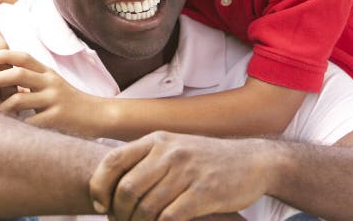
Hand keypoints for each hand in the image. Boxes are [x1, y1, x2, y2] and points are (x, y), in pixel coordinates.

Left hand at [0, 49, 102, 135]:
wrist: (98, 115)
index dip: (5, 54)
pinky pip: (30, 122)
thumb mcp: (52, 85)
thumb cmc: (69, 101)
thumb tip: (2, 80)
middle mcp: (51, 82)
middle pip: (19, 74)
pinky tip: (6, 129)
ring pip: (20, 99)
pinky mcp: (56, 118)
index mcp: (48, 72)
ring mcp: (54, 99)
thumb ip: (32, 81)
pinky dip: (16, 125)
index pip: (24, 57)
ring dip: (0, 106)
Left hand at [89, 131, 272, 220]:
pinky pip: (168, 218)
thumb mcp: (175, 149)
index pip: (113, 161)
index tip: (101, 206)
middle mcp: (170, 152)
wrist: (252, 163)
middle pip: (126, 189)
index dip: (99, 186)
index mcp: (157, 140)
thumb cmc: (207, 161)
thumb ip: (146, 161)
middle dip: (118, 214)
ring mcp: (187, 171)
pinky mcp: (204, 192)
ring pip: (146, 208)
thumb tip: (109, 185)